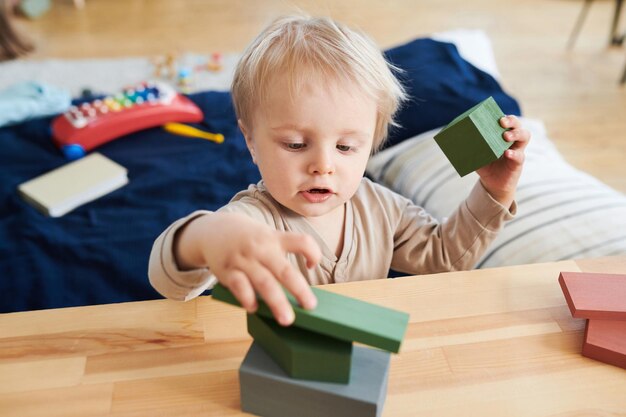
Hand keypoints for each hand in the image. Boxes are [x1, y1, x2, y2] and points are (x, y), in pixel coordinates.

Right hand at [180, 213, 320, 325]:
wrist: (214, 229)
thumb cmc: (248, 239)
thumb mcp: (267, 236)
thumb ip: (281, 255)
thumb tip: (297, 289)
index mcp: (275, 239)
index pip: (302, 241)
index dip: (313, 253)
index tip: (313, 265)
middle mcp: (262, 249)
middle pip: (285, 270)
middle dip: (299, 290)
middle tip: (310, 306)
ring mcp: (244, 260)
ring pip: (264, 282)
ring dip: (276, 302)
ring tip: (286, 319)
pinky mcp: (227, 270)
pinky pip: (239, 285)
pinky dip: (247, 298)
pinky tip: (254, 308)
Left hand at [476, 115, 530, 207]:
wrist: (492, 183)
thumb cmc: (484, 165)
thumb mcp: (475, 155)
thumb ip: (468, 148)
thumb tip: (452, 141)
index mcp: (501, 134)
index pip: (506, 121)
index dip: (504, 116)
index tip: (497, 116)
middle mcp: (512, 139)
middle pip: (517, 125)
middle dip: (511, 121)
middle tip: (502, 122)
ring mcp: (517, 149)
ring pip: (524, 136)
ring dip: (516, 134)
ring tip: (506, 136)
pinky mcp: (518, 162)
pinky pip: (520, 156)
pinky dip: (514, 154)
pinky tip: (507, 153)